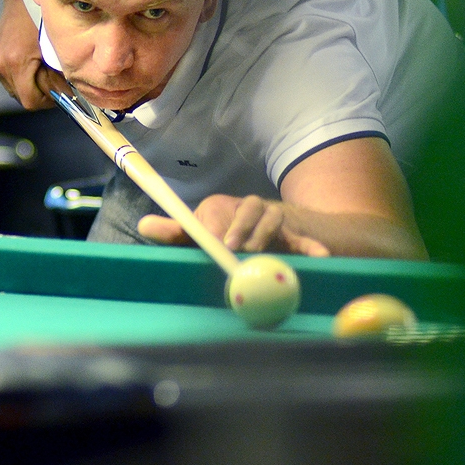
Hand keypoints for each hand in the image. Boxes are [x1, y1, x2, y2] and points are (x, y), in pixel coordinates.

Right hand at [0, 0, 56, 109]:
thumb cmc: (41, 17)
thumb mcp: (55, 47)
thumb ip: (60, 75)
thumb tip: (69, 95)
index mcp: (15, 62)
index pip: (31, 101)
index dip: (48, 100)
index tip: (60, 91)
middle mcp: (0, 66)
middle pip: (23, 97)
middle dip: (41, 92)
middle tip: (55, 78)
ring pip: (16, 90)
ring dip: (31, 86)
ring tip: (43, 68)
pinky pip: (9, 80)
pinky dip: (22, 77)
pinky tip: (31, 63)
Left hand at [138, 194, 330, 256]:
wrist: (263, 230)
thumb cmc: (220, 233)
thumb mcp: (197, 233)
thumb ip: (174, 233)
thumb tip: (143, 225)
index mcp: (221, 206)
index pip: (218, 211)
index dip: (217, 227)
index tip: (218, 242)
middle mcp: (248, 208)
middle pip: (249, 210)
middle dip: (243, 229)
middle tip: (236, 248)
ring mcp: (274, 219)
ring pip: (273, 219)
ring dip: (267, 235)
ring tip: (263, 254)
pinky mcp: (294, 235)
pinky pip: (304, 240)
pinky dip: (312, 247)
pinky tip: (321, 258)